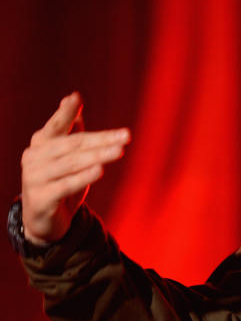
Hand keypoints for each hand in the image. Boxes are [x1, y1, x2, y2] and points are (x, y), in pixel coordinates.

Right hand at [20, 92, 129, 243]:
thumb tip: (75, 103)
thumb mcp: (67, 159)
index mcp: (40, 143)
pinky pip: (65, 185)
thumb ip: (71, 133)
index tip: (76, 98)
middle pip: (72, 145)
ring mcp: (34, 178)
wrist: (43, 222)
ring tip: (119, 151)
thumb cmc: (59, 184)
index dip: (65, 112)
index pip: (56, 125)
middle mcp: (34, 157)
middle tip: (126, 135)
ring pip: (71, 164)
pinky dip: (83, 177)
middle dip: (101, 140)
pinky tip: (100, 170)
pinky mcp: (41, 198)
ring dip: (98, 156)